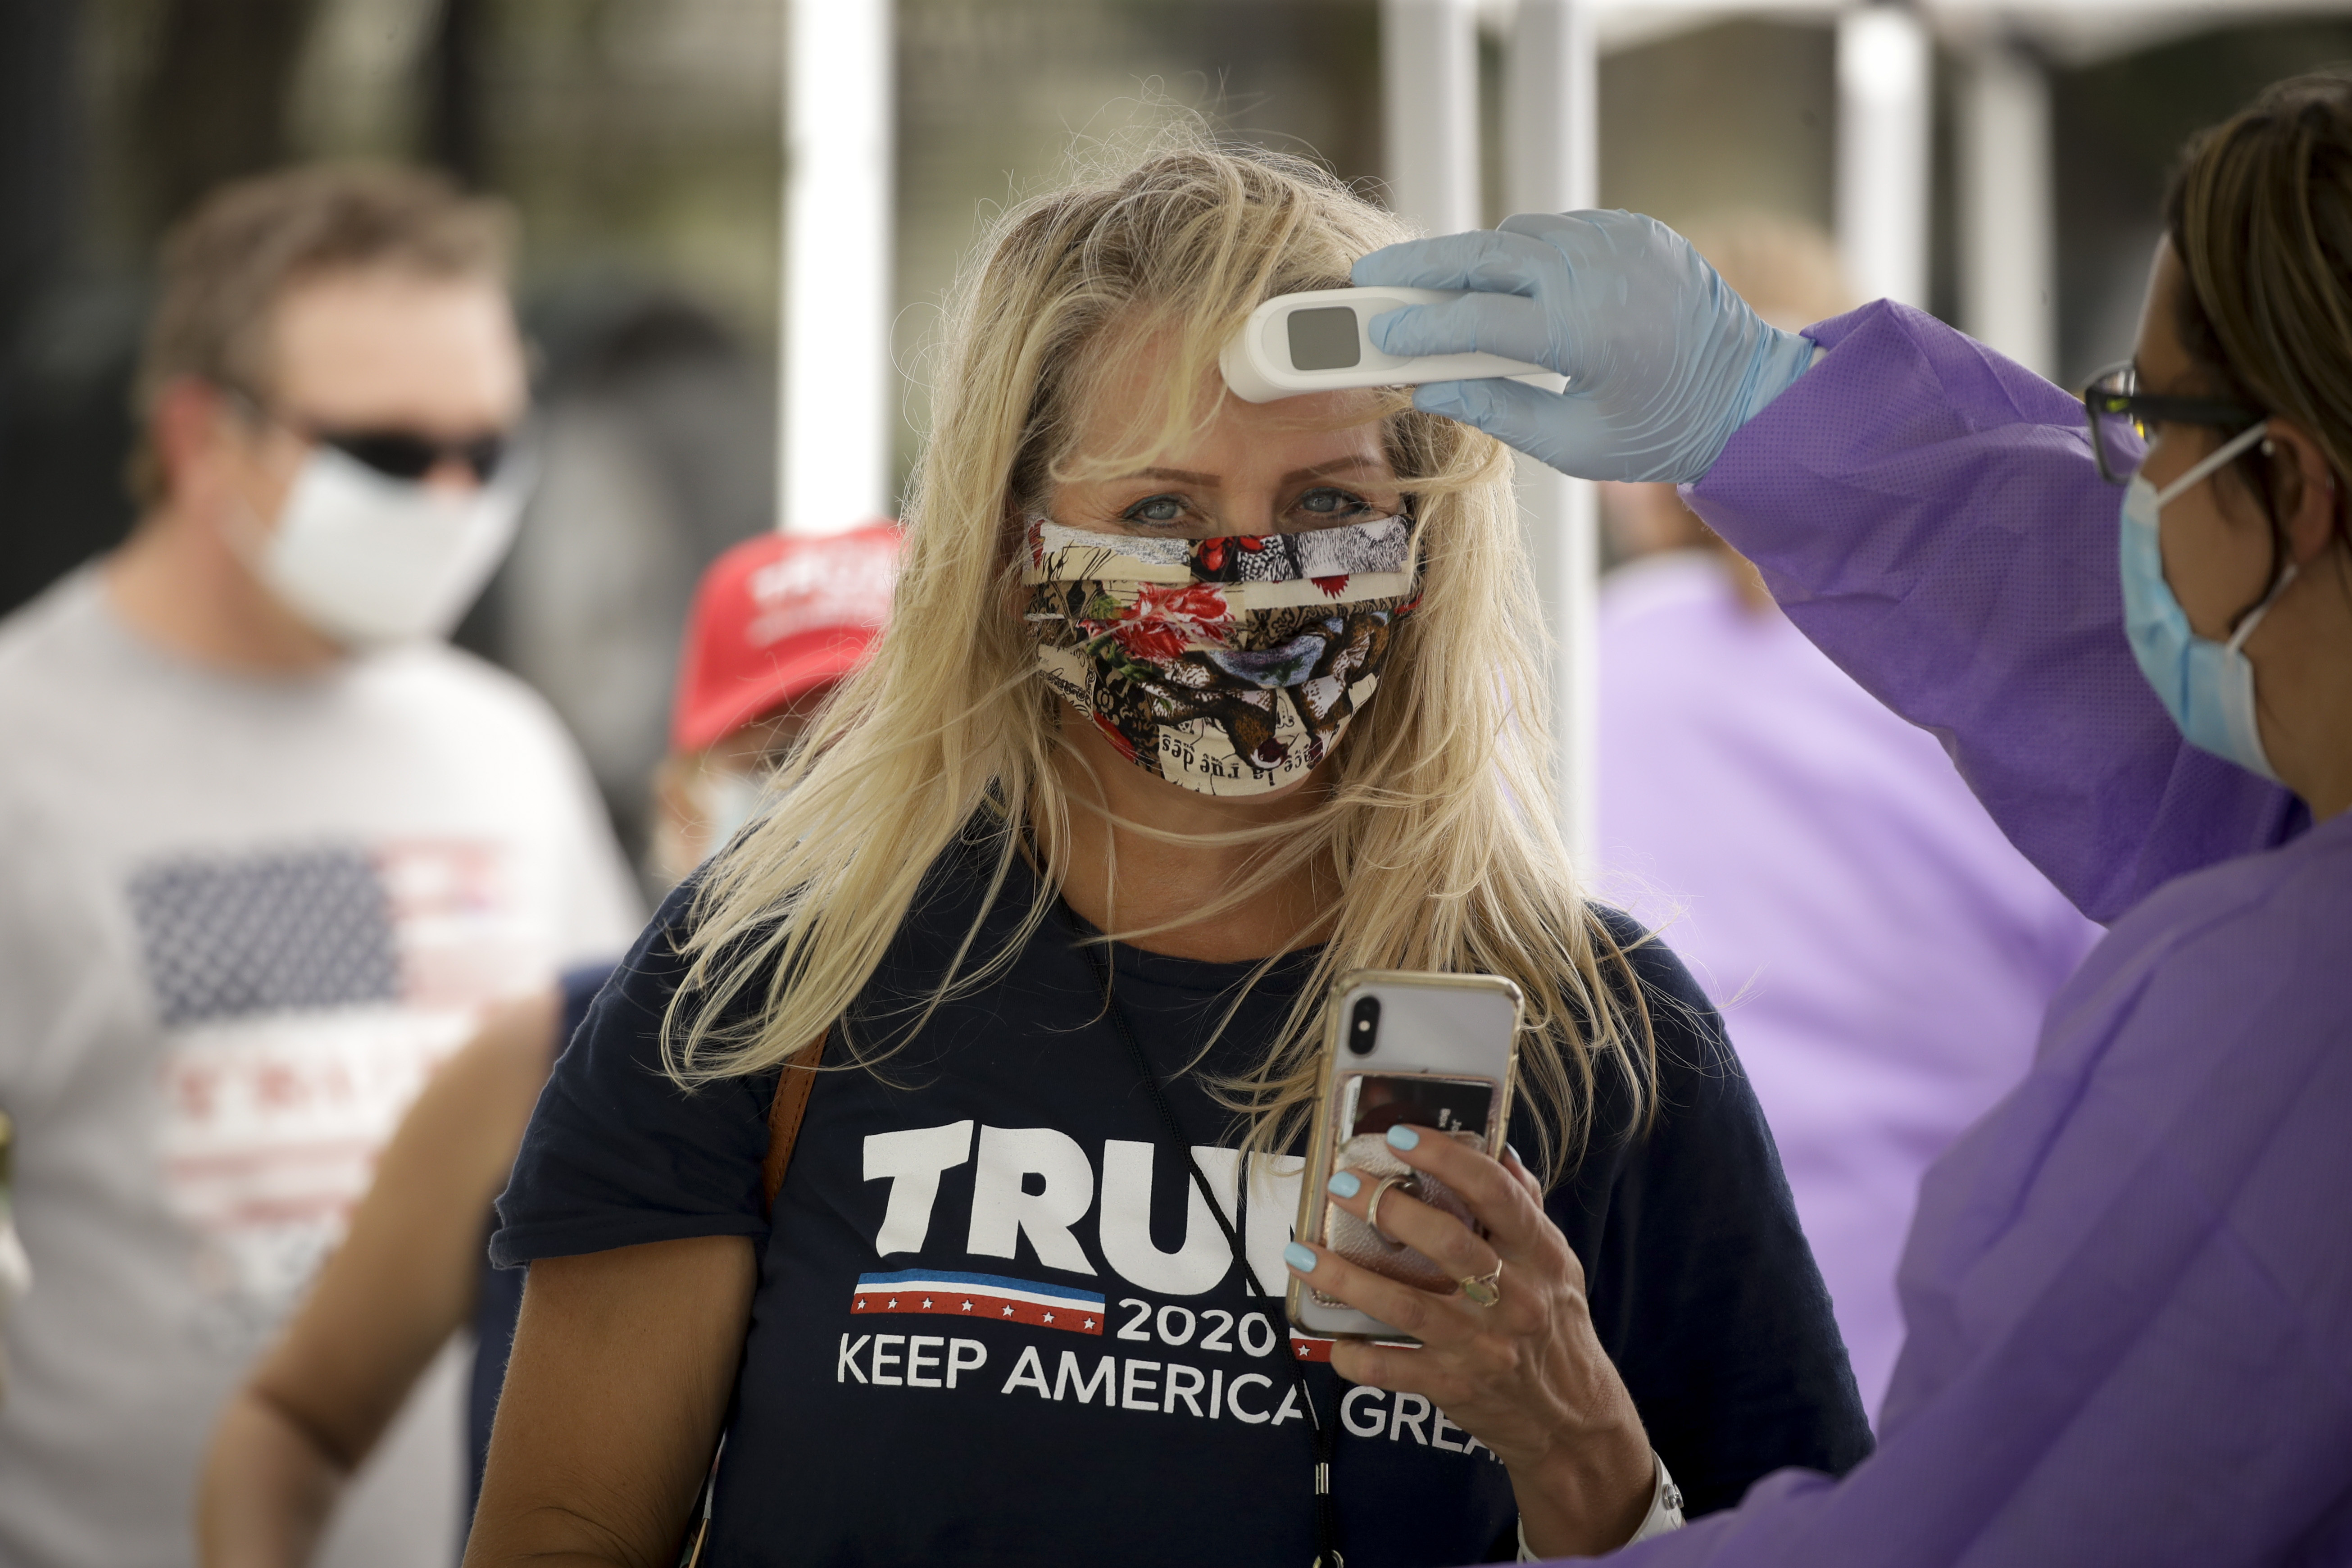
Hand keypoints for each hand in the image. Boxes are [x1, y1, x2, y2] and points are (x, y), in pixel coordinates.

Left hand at [1284, 1124, 1654, 1556]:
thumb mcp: (1557, 1265)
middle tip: (1343, 1185)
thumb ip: (1526, 1208)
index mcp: (1538, 1256)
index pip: (1496, 1193)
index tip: (1403, 1136)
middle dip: (1388, 1207)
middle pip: (1447, 1243)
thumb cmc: (1558, 1328)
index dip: (1448, 1159)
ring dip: (1346, 1277)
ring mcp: (1479, 1344)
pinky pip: (1392, 1370)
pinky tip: (1331, 1336)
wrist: (1572, 1421)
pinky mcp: (1452, 1385)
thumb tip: (1499, 1150)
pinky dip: (1356, 1355)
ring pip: (1404, 1304)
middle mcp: (1511, 1297)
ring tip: (1302, 1253)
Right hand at [1350, 209, 1817, 483]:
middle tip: (1373, 277)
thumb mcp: (1574, 445)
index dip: (1419, 326)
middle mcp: (1602, 272)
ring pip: (1521, 232)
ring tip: (1431, 281)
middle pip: (1487, 255)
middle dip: (1423, 267)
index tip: (1379, 333)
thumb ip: (1496, 412)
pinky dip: (1524, 246)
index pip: (1477, 318)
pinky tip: (1502, 274)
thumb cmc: (1663, 432)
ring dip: (1474, 255)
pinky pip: (1561, 226)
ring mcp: (1623, 241)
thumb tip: (1428, 390)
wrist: (1751, 396)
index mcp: (1585, 332)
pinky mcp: (1637, 229)